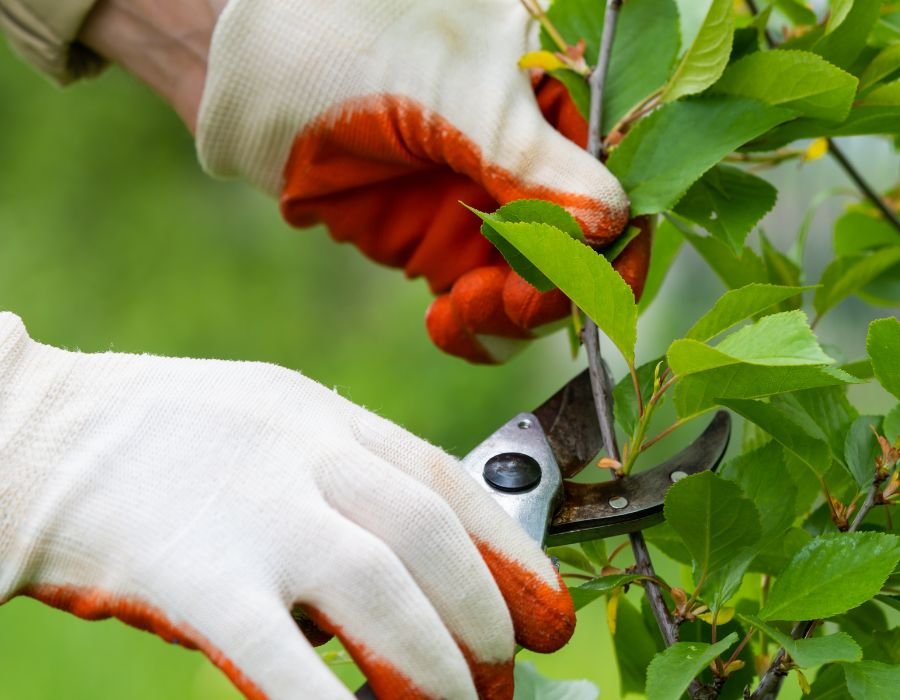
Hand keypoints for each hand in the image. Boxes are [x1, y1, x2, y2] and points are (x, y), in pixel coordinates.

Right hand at [0, 312, 573, 698]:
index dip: (510, 549)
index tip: (546, 606)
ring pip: (379, 591)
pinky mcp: (195, 574)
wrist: (39, 433)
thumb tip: (411, 570)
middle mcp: (302, 453)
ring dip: (433, 663)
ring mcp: (251, 510)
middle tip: (503, 673)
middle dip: (482, 615)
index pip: (445, 480)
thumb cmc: (162, 439)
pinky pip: (282, 658)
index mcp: (323, 416)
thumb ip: (342, 480)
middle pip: (428, 538)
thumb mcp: (270, 424)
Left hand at [197, 0, 644, 362]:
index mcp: (556, 98)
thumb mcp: (454, 92)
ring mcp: (488, 207)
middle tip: (516, 302)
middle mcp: (532, 159)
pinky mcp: (443, 248)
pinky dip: (477, 330)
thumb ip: (530, 159)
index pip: (620, 180)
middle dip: (558, 290)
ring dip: (515, 316)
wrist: (250, 79)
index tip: (593, 286)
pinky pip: (482, 306)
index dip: (617, 241)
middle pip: (583, 250)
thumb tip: (610, 221)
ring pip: (536, 288)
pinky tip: (447, 322)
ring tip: (466, 310)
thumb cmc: (349, 43)